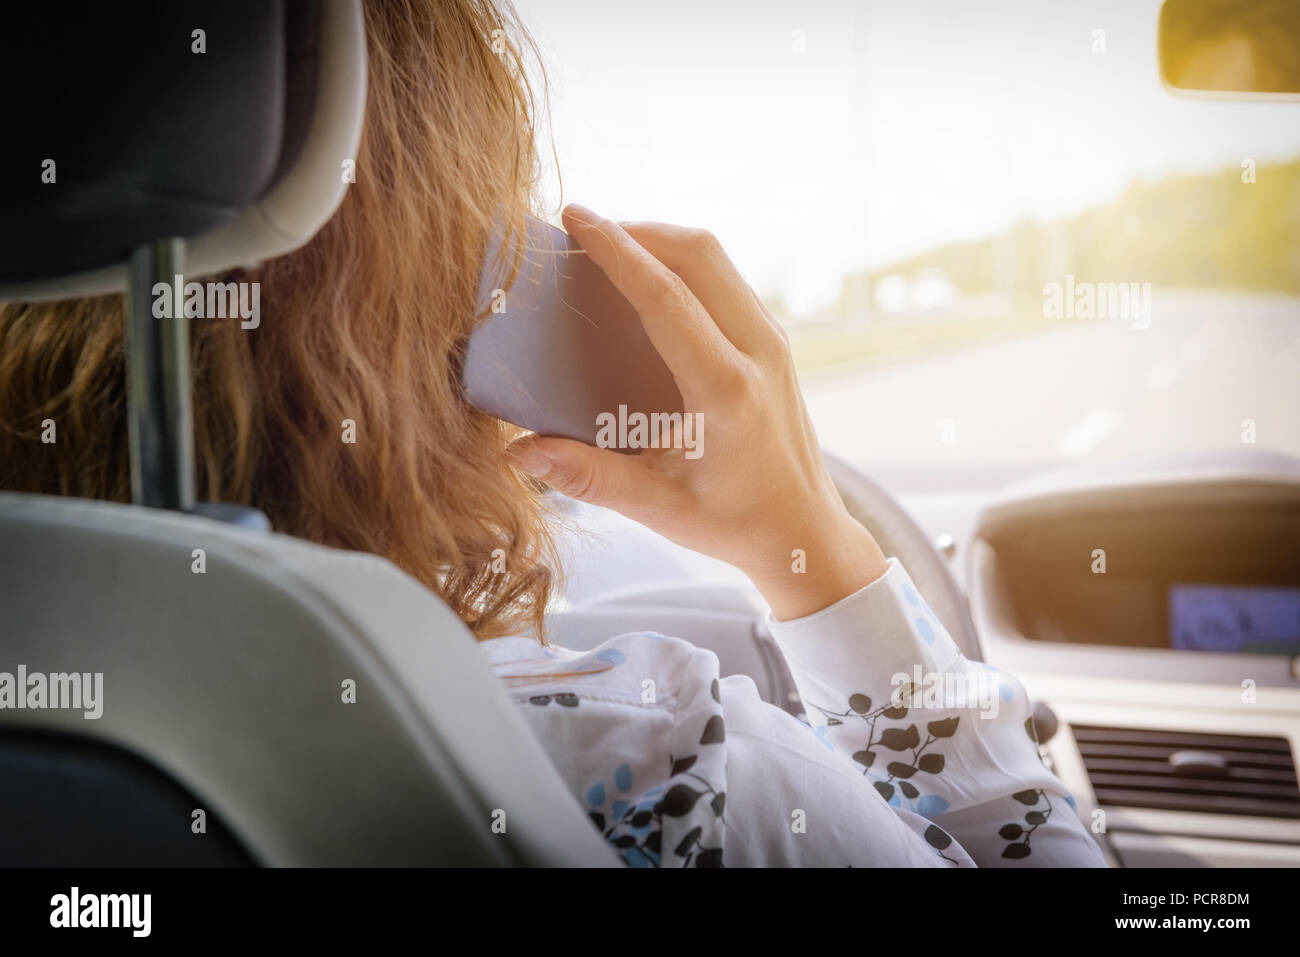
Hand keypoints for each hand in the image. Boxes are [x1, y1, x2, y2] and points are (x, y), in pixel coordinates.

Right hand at [507, 204, 888, 619]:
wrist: (804, 531)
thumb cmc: (732, 522)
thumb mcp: (656, 508)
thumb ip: (588, 477)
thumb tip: (520, 452)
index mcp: (726, 391)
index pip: (666, 298)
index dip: (617, 251)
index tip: (575, 219)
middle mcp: (758, 353)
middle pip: (699, 254)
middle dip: (638, 230)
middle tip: (584, 231)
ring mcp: (773, 342)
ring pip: (717, 259)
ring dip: (662, 241)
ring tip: (610, 249)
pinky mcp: (774, 342)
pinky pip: (727, 279)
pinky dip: (684, 263)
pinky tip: (650, 281)